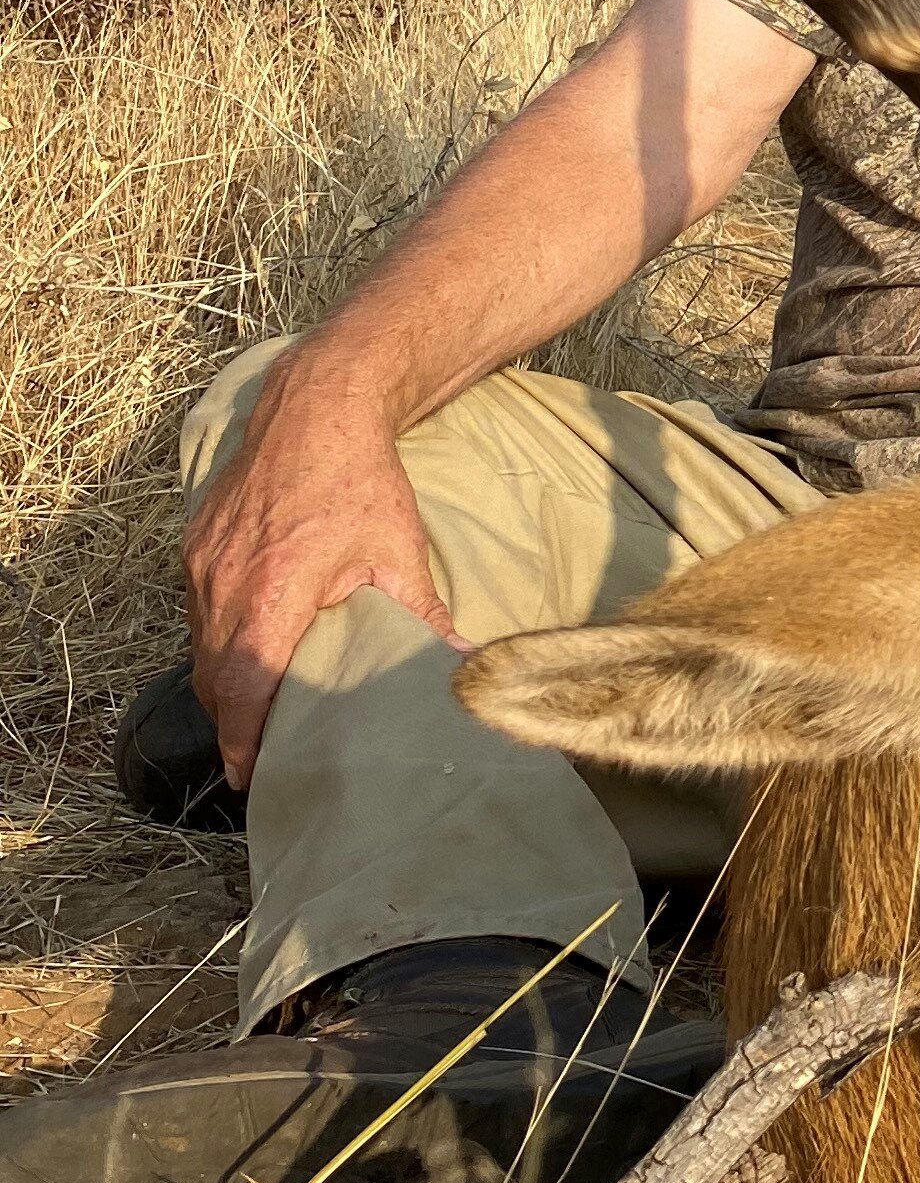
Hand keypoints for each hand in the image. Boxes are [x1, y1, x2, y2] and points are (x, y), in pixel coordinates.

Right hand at [182, 352, 456, 787]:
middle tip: (258, 759)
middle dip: (233, 723)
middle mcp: (225, 581)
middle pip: (215, 677)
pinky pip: (199, 611)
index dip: (243, 736)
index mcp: (273, 590)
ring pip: (201, 647)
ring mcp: (203, 562)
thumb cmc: (361, 479)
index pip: (244, 685)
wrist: (315, 407)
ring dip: (224, 683)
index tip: (250, 775)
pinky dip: (217, 641)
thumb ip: (421, 613)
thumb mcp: (399, 549)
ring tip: (254, 717)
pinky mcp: (196, 545)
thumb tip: (460, 662)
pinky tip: (247, 652)